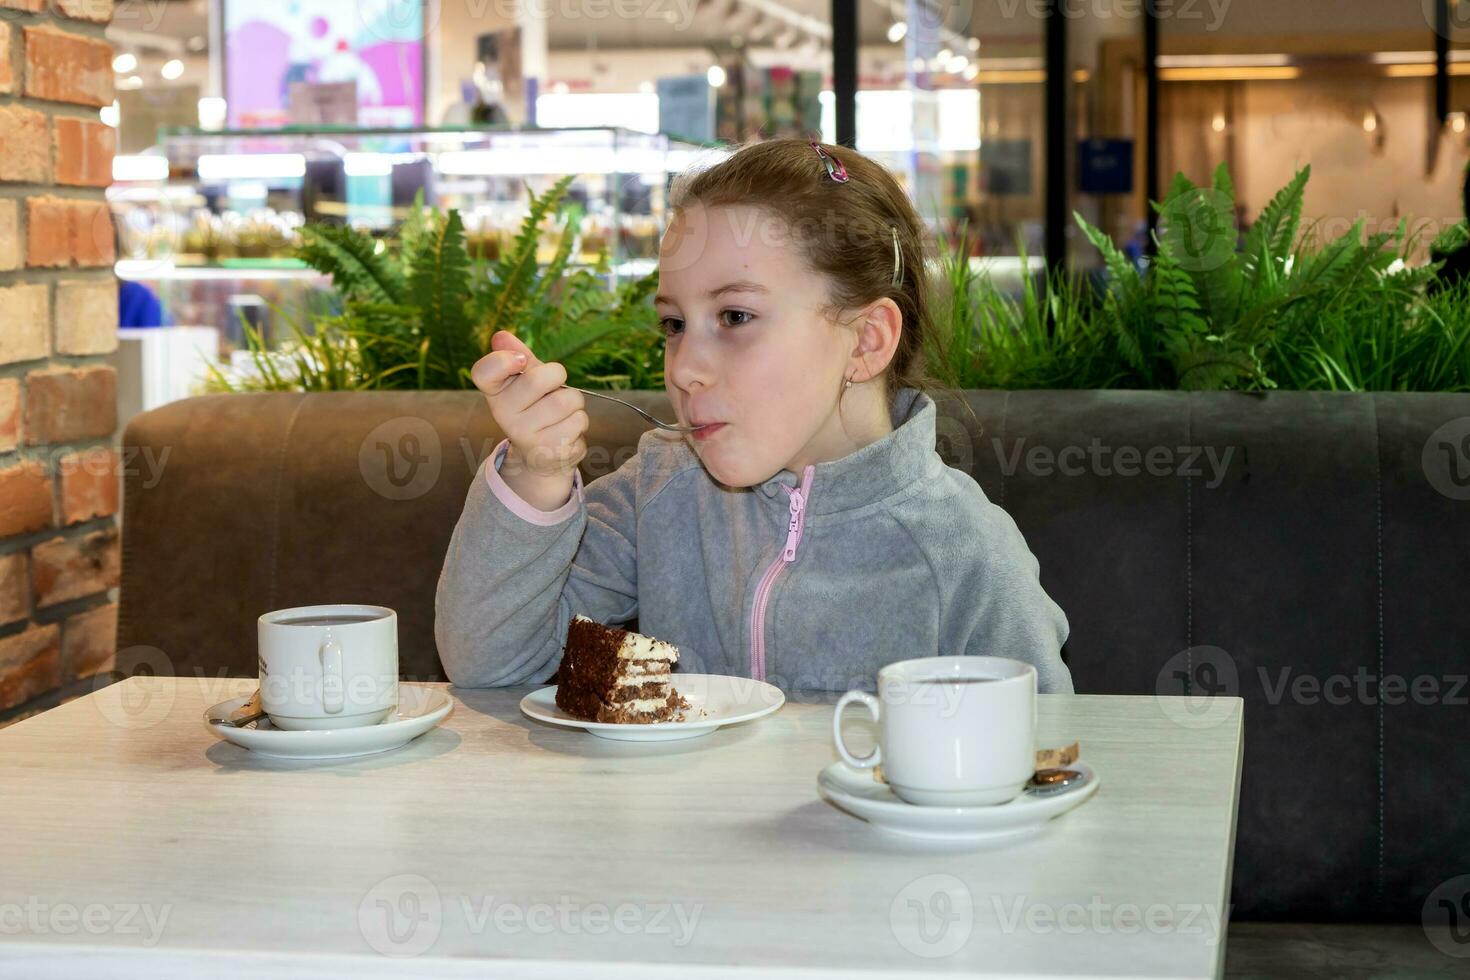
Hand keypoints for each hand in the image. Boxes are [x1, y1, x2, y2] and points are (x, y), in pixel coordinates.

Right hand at [471, 330, 588, 479]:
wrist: (539, 456)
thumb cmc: (535, 407)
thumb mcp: (524, 380)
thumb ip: (517, 356)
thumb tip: (501, 336)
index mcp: (495, 392)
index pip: (484, 371)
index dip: (503, 360)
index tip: (520, 360)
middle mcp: (503, 415)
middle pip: (539, 379)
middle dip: (557, 377)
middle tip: (554, 388)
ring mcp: (525, 435)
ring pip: (567, 400)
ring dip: (574, 403)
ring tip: (561, 413)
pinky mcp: (549, 451)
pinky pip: (579, 421)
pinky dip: (579, 421)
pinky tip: (566, 431)